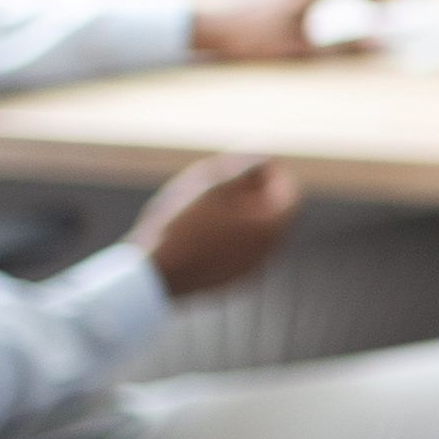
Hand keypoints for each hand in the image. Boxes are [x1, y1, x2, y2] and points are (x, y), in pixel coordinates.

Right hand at [130, 151, 299, 298]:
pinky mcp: (226, 282)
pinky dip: (229, 235)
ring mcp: (246, 271)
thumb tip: (263, 156)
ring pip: (255, 235)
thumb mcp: (209, 183)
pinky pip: (237, 252)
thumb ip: (241, 167)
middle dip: (258, 192)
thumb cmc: (179, 223)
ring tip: (212, 199)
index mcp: (269, 229)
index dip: (274, 174)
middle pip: (273, 215)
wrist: (149, 275)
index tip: (254, 162)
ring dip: (242, 214)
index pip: (289, 195)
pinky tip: (201, 226)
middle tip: (232, 176)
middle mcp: (266, 254)